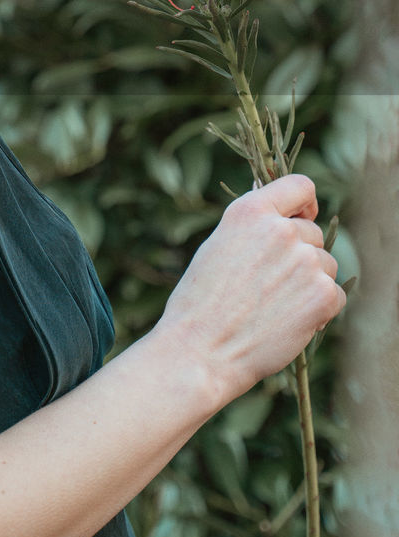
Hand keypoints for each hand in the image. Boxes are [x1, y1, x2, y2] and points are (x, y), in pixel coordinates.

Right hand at [156, 174, 345, 405]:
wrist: (202, 350)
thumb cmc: (201, 301)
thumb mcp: (219, 245)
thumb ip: (252, 224)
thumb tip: (276, 204)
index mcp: (249, 211)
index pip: (299, 186)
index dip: (303, 203)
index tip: (301, 217)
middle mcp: (281, 230)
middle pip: (313, 232)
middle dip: (300, 254)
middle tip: (269, 284)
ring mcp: (306, 261)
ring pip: (326, 264)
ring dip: (310, 281)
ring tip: (274, 305)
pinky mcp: (323, 295)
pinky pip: (335, 294)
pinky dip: (319, 308)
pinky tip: (288, 321)